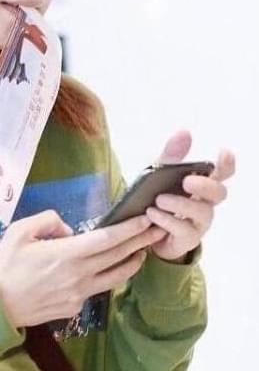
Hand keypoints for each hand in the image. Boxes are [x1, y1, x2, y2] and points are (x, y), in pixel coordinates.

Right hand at [0, 210, 164, 327]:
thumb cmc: (6, 265)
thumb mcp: (19, 231)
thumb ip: (47, 221)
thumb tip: (68, 229)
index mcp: (66, 254)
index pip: (107, 240)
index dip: (129, 230)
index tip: (145, 220)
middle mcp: (78, 275)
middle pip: (118, 257)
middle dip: (140, 241)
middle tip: (157, 230)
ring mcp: (79, 294)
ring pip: (115, 277)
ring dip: (132, 263)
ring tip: (143, 251)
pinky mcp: (75, 307)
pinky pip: (96, 288)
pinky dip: (106, 276)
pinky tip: (107, 269)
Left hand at [146, 130, 235, 260]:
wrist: (144, 230)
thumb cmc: (157, 197)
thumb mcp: (158, 174)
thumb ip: (171, 156)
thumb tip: (184, 131)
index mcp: (201, 185)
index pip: (222, 173)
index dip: (227, 164)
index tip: (223, 152)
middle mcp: (205, 203)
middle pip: (219, 193)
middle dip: (205, 186)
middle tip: (186, 181)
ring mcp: (199, 222)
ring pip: (202, 212)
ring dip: (180, 204)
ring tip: (159, 199)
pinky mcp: (187, 238)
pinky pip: (183, 230)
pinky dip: (167, 220)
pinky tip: (152, 213)